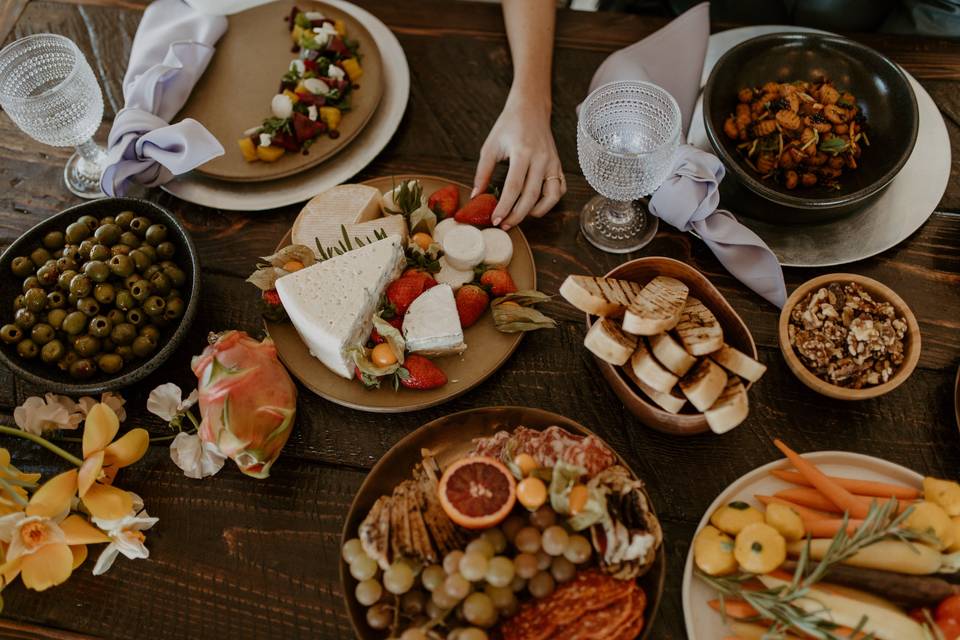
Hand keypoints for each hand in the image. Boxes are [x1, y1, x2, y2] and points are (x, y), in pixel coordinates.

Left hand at [472, 93, 565, 229]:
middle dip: (517, 215)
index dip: (504, 207)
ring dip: (536, 212)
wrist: (530, 108)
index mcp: (522, 152)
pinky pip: (559, 189)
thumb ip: (483, 172)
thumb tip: (476, 196)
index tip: (495, 220)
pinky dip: (549, 202)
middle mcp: (541, 159)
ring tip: (520, 216)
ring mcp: (553, 163)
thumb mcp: (490, 146)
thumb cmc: (508, 126)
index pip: (514, 187)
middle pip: (531, 196)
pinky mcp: (558, 165)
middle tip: (504, 225)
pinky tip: (535, 205)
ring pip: (551, 197)